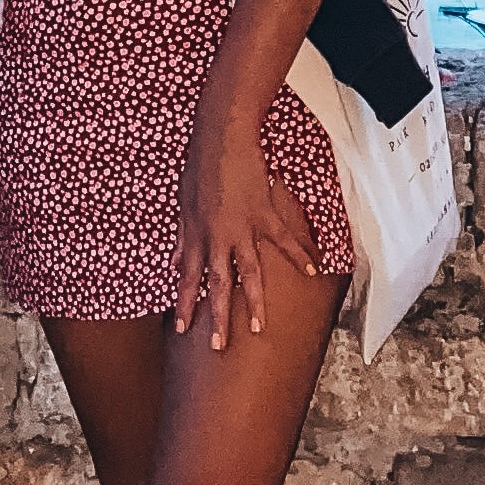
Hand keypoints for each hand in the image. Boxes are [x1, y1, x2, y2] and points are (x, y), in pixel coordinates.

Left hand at [173, 109, 322, 351]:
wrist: (220, 138)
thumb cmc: (199, 168)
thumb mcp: (182, 203)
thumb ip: (181, 237)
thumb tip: (173, 262)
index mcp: (194, 235)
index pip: (187, 278)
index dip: (185, 304)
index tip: (181, 329)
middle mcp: (215, 237)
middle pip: (216, 284)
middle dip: (216, 317)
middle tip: (218, 347)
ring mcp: (241, 228)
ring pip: (247, 272)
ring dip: (252, 301)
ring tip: (258, 326)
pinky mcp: (263, 213)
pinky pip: (282, 240)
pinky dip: (298, 254)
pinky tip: (311, 271)